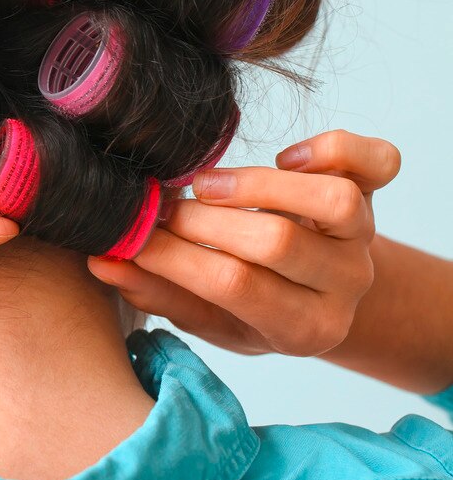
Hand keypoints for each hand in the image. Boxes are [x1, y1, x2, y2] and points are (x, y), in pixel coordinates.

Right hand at [88, 129, 400, 356]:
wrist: (322, 295)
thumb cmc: (253, 309)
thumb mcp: (209, 319)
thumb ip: (161, 293)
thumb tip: (103, 262)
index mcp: (304, 328)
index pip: (234, 286)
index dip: (173, 257)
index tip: (129, 236)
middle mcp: (346, 285)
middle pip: (277, 243)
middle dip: (203, 221)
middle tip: (161, 210)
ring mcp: (365, 239)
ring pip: (332, 201)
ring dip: (258, 184)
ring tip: (206, 184)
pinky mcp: (375, 195)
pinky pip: (376, 162)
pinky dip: (331, 150)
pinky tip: (288, 157)